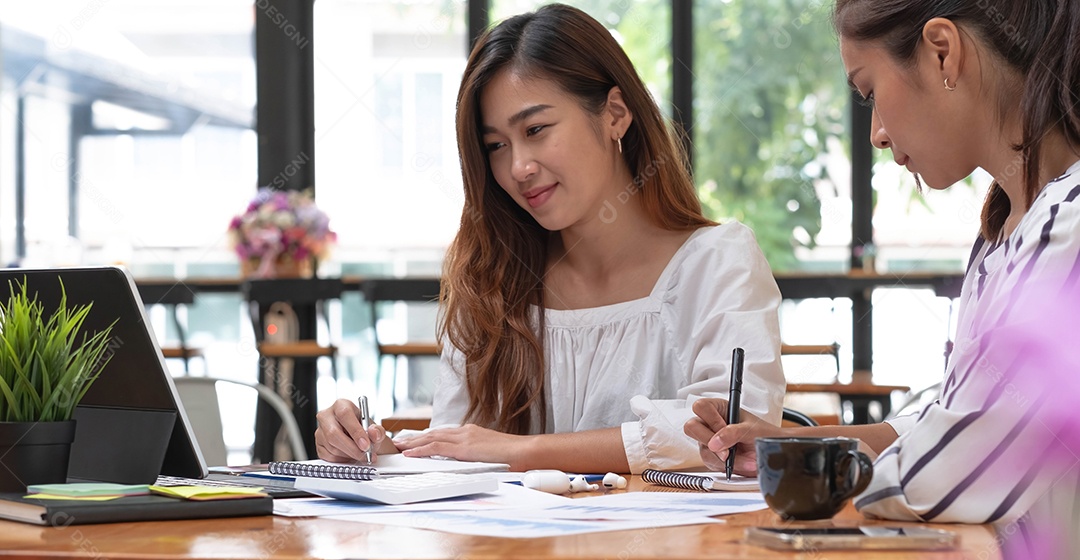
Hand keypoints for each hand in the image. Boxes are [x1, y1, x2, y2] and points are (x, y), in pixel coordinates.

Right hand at [315, 398, 388, 462]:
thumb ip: (377, 430)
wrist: (360, 439)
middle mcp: (327, 416)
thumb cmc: (365, 430)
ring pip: (332, 447)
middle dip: (352, 448)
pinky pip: (328, 456)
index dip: (355, 431)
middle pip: (333, 433)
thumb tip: (374, 433)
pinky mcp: (318, 445)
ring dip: (349, 455)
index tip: (366, 445)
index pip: (344, 415)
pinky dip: (342, 459)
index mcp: (341, 405)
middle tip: (365, 455)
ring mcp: (320, 431)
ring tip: (361, 455)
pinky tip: (350, 455)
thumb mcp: (375, 428)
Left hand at [393, 424, 526, 467]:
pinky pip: (437, 447)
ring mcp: (465, 438)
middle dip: (414, 438)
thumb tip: (467, 463)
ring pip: (431, 438)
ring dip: (412, 442)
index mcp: (471, 433)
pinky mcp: (464, 447)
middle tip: (397, 442)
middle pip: (433, 433)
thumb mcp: (490, 454)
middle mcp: (465, 432)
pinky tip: (410, 453)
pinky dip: (421, 449)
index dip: (426, 437)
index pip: (443, 434)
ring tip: (397, 446)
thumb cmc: (513, 456)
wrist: (526, 451)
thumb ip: (476, 456)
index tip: (413, 442)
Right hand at [683, 398, 784, 475]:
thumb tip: (714, 443)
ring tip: (744, 460)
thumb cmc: (763, 434)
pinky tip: (739, 464)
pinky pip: (709, 462)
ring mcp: (709, 440)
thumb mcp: (751, 430)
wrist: (771, 453)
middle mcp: (711, 423)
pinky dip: (725, 466)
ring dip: (722, 458)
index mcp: (719, 408)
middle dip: (709, 441)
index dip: (710, 420)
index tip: (723, 430)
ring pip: (701, 448)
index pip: (701, 407)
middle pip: (692, 427)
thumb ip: (733, 433)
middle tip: (726, 450)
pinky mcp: (712, 456)